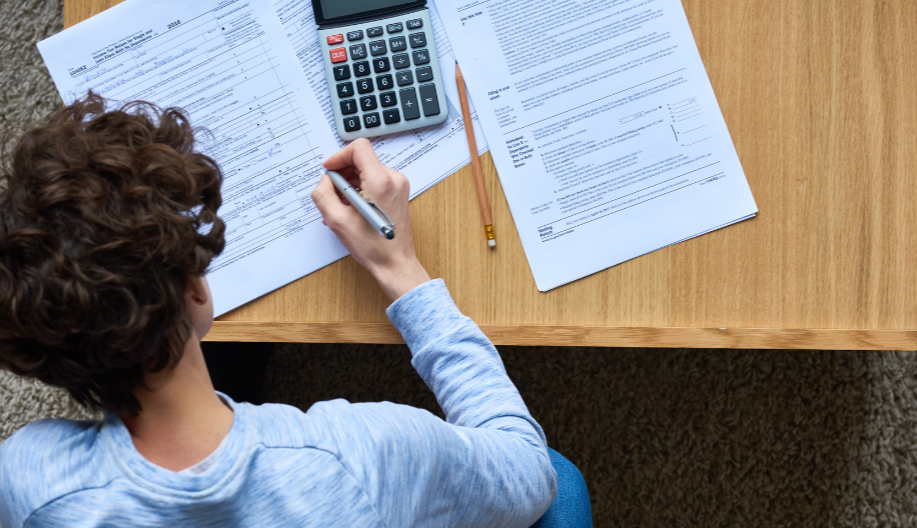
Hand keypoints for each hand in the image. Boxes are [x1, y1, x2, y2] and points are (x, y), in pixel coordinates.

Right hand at [311, 139, 430, 301]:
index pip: (359, 148)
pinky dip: (360, 189)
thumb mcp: (336, 220)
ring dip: (350, 183)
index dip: (339, 156)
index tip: (330, 170)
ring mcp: (399, 186)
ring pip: (367, 170)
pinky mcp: (399, 193)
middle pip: (362, 159)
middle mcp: (393, 179)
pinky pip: (375, 181)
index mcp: (380, 181)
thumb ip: (323, 194)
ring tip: (340, 205)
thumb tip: (324, 180)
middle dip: (343, 173)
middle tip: (332, 193)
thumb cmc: (372, 247)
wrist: (395, 264)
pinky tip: (351, 208)